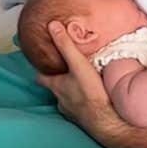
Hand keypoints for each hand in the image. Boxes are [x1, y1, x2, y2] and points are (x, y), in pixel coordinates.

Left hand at [36, 21, 128, 147]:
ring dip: (71, 92)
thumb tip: (52, 25)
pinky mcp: (83, 119)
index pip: (41, 77)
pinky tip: (90, 100)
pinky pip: (79, 109)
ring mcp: (71, 112)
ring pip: (67, 99)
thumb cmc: (91, 93)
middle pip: (54, 88)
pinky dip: (82, 103)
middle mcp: (61, 100)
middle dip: (57, 81)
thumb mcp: (78, 64)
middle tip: (64, 72)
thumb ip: (65, 45)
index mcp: (57, 86)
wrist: (106, 122)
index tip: (41, 63)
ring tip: (79, 85)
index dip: (40, 70)